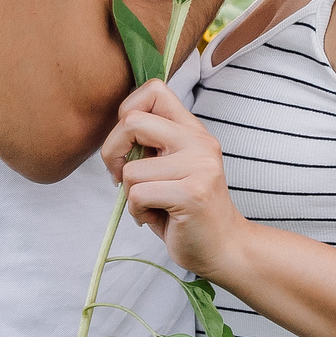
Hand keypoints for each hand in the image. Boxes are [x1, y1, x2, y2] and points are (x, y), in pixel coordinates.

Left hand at [99, 80, 243, 280]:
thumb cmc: (186, 211)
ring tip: (151, 205)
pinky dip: (137, 212)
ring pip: (130, 169)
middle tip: (122, 177)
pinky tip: (156, 218)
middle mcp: (198, 141)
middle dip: (112, 153)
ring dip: (129, 195)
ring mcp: (199, 166)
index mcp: (192, 130)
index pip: (154, 89)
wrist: (224, 247)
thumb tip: (114, 134)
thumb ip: (150, 145)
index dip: (126, 112)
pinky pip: (137, 195)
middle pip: (131, 121)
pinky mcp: (192, 193)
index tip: (128, 143)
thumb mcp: (170, 168)